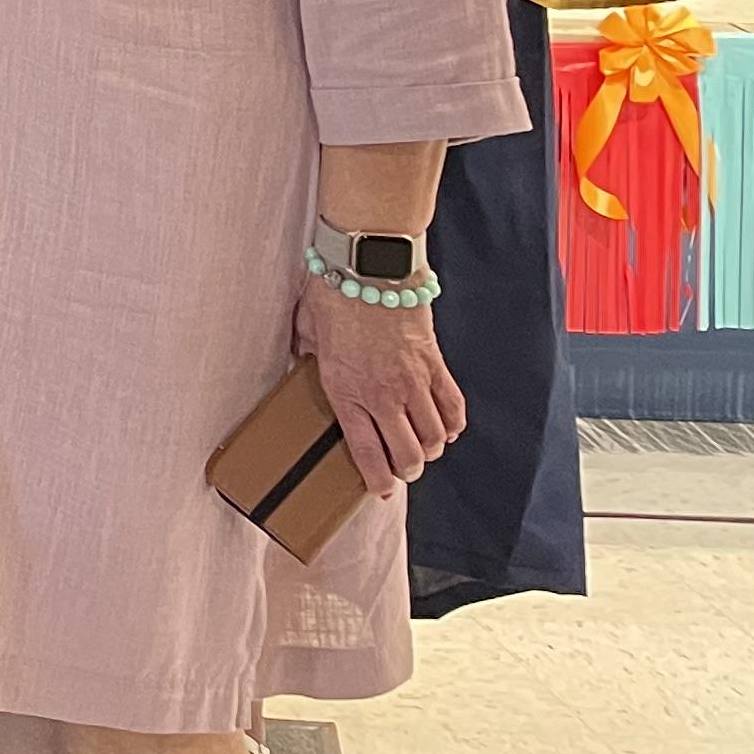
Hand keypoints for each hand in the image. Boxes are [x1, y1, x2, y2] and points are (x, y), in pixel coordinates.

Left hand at [296, 282, 466, 496]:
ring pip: (434, 437)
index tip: (379, 489)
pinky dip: (452, 424)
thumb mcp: (306, 327)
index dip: (377, 479)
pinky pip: (452, 407)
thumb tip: (301, 361)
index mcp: (346, 390)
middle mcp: (383, 393)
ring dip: (431, 450)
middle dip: (407, 470)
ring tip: (423, 449)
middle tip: (403, 469)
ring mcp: (413, 381)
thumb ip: (306, 353)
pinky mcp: (435, 364)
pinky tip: (445, 427)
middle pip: (408, 454)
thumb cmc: (333, 292)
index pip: (367, 452)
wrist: (370, 264)